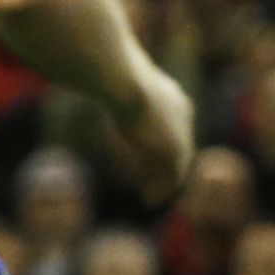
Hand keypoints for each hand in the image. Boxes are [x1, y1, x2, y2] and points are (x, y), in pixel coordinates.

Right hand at [100, 63, 196, 200]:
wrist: (124, 82)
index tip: (151, 156)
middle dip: (167, 165)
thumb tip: (92, 74)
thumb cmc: (109, 73)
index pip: (173, 124)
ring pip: (177, 165)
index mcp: (171, 96)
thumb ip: (110, 81)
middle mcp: (182, 114)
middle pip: (179, 146)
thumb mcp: (111, 75)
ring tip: (152, 199)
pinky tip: (150, 201)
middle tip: (156, 182)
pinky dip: (162, 191)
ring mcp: (181, 132)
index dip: (161, 143)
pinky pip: (173, 178)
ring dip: (165, 184)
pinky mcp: (175, 150)